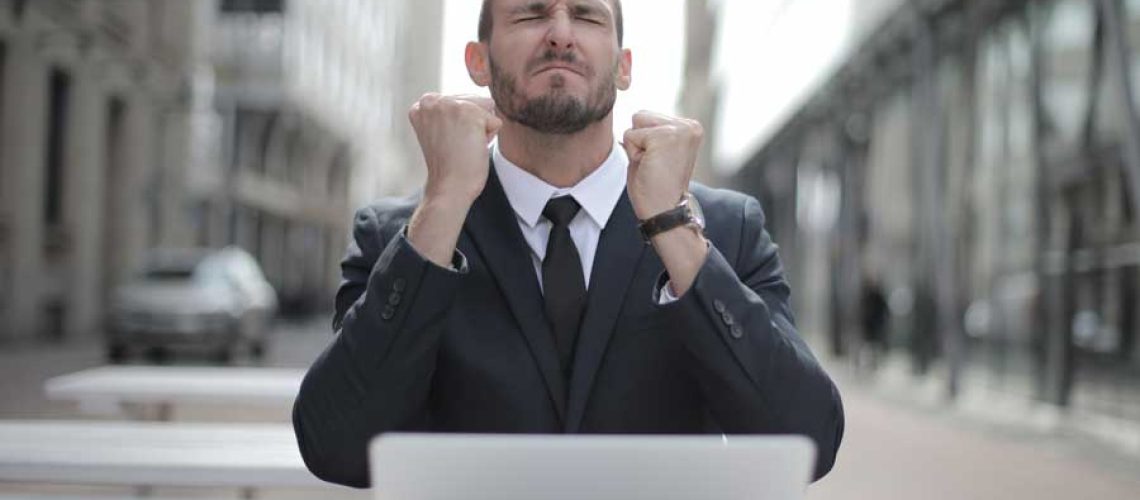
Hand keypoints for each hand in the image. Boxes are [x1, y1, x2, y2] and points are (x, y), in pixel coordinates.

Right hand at [406, 93, 501, 267]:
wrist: (449, 187)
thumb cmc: (450, 164)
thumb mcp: (442, 130)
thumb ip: (450, 112)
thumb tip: (488, 99)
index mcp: (422, 104)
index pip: (460, 101)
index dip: (461, 124)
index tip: (447, 141)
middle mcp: (431, 100)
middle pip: (474, 101)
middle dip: (472, 124)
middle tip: (456, 146)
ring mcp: (450, 105)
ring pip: (486, 108)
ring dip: (481, 130)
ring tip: (463, 146)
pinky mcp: (469, 113)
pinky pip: (496, 121)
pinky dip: (490, 137)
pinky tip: (472, 149)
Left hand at [621, 111, 703, 219]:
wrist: (664, 211)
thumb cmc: (657, 187)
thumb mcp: (656, 152)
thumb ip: (650, 132)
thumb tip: (632, 116)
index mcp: (690, 127)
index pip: (648, 117)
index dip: (645, 142)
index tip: (659, 163)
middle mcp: (690, 125)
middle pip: (641, 115)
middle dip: (640, 141)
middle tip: (654, 165)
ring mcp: (679, 129)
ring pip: (635, 122)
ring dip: (636, 146)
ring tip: (652, 165)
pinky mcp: (664, 137)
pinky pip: (629, 136)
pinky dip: (633, 154)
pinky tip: (650, 168)